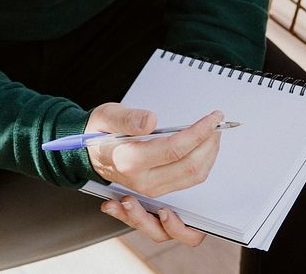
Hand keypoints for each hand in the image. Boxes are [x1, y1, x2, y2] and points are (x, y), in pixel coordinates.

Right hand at [87, 104, 222, 245]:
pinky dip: (203, 162)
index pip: (174, 149)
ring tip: (213, 132)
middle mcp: (142, 180)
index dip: (198, 132)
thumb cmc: (100, 132)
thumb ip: (128, 119)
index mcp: (129, 161)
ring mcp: (151, 188)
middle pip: (190, 166)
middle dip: (209, 142)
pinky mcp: (158, 189)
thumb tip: (150, 121)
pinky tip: (204, 146)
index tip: (212, 118)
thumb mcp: (108, 116)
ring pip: (194, 176)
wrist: (89, 153)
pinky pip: (189, 180)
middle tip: (217, 122)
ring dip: (210, 153)